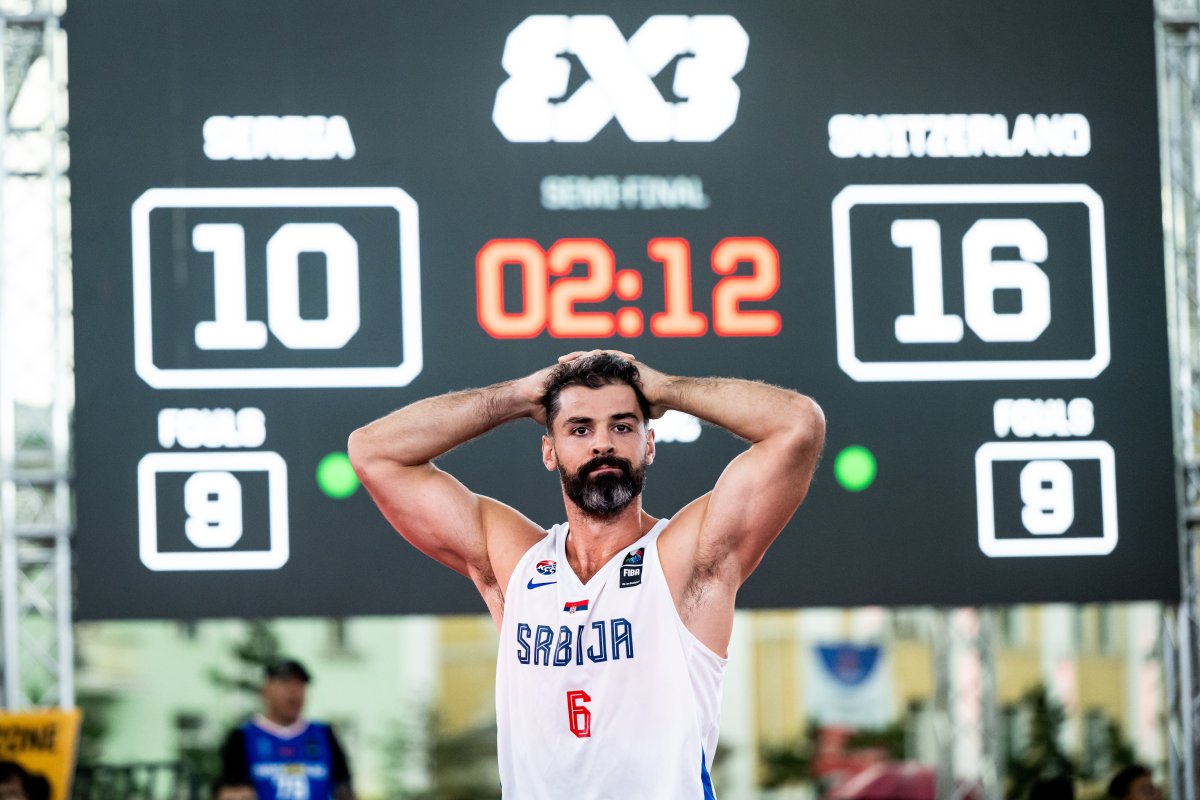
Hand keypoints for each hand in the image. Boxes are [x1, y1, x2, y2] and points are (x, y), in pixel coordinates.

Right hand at [519, 350, 638, 425]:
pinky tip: (603, 357)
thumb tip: (591, 435)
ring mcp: (570, 366)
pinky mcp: (563, 365)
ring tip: (625, 358)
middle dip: (619, 361)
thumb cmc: (542, 409)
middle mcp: (577, 371)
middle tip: (635, 362)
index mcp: (581, 381)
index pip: (604, 374)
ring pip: (595, 357)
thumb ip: (579, 418)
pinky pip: (580, 358)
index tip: (634, 376)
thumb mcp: (566, 414)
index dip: (619, 374)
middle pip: (603, 362)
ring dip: (611, 356)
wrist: (524, 400)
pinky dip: (592, 357)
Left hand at [556, 350, 670, 419]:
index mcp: (620, 376)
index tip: (567, 378)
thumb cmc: (657, 405)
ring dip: (578, 357)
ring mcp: (622, 362)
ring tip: (563, 360)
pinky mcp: (623, 360)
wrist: (667, 396)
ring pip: (594, 355)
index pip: (596, 373)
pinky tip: (576, 359)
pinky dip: (588, 356)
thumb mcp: (638, 408)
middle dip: (575, 363)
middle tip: (559, 365)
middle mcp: (620, 367)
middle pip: (592, 362)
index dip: (581, 374)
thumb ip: (628, 411)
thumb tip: (624, 423)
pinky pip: (602, 355)